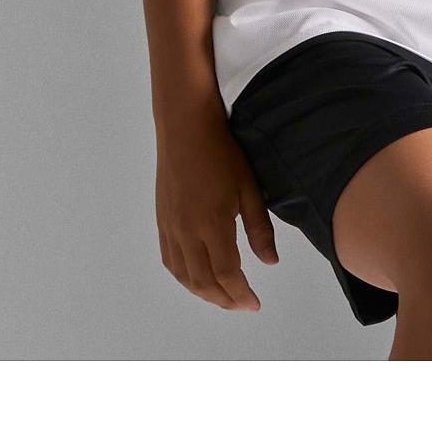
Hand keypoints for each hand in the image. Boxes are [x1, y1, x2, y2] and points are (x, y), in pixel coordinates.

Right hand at [155, 116, 278, 311]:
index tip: (255, 303)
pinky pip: (170, 260)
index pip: (228, 274)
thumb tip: (269, 262)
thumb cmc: (222, 152)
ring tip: (223, 297)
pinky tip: (197, 278)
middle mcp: (187, 232)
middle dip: (224, 299)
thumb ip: (259, 228)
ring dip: (203, 292)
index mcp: (212, 224)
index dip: (242, 294)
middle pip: (204, 282)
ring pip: (184, 276)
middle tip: (242, 304)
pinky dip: (184, 277)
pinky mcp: (162, 220)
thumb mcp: (249, 188)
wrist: (185, 127)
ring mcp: (170, 227)